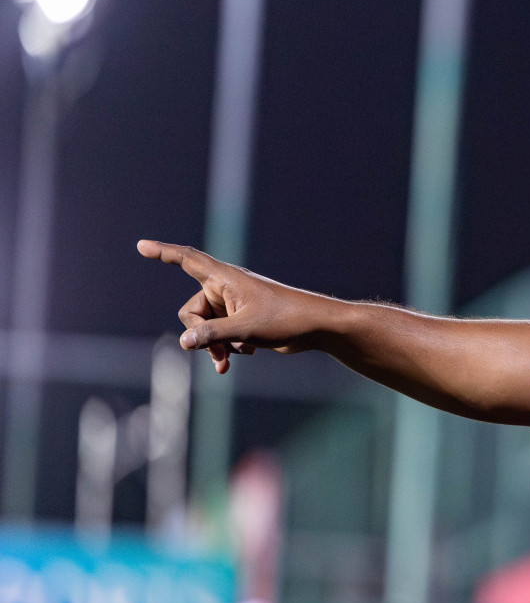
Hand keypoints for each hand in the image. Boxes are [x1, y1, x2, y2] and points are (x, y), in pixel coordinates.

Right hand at [137, 240, 332, 372]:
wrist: (316, 327)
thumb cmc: (285, 319)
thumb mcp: (244, 330)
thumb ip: (212, 336)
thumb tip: (183, 342)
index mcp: (225, 278)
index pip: (187, 259)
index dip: (163, 252)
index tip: (141, 246)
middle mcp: (225, 288)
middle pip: (191, 312)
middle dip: (201, 336)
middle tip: (219, 355)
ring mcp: (233, 304)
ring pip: (205, 328)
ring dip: (217, 345)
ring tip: (236, 357)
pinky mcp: (241, 319)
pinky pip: (220, 335)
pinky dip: (228, 346)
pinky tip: (245, 355)